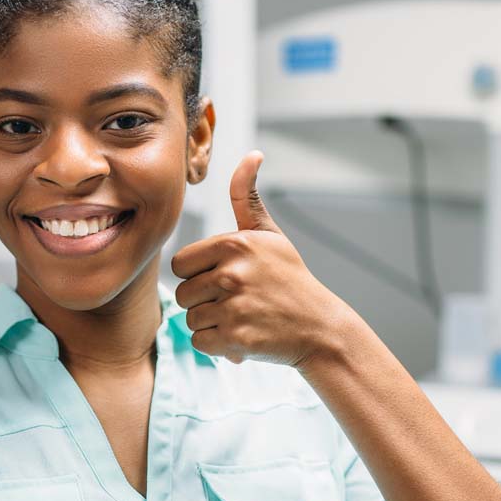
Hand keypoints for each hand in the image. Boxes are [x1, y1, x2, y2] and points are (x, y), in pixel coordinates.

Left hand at [171, 151, 343, 366]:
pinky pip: (200, 342)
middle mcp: (231, 273)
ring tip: (241, 317)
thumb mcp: (270, 235)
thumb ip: (248, 199)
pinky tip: (241, 335)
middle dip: (204, 301)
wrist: (319, 327)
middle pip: (183, 293)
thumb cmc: (289, 279)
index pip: (180, 263)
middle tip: (236, 301)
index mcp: (233, 244)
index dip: (198, 274)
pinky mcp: (235, 337)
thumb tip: (252, 155)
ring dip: (211, 324)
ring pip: (190, 319)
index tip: (224, 278)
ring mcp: (233, 307)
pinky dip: (217, 346)